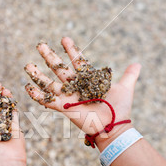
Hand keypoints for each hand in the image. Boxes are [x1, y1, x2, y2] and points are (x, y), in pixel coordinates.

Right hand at [24, 37, 140, 147]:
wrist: (114, 127)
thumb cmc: (119, 109)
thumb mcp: (125, 88)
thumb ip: (129, 76)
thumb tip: (138, 63)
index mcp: (88, 80)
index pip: (78, 61)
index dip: (72, 50)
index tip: (65, 38)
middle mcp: (76, 87)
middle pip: (60, 69)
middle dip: (50, 56)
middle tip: (40, 45)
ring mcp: (68, 97)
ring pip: (50, 83)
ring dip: (38, 75)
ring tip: (27, 64)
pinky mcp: (64, 108)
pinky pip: (48, 101)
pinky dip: (38, 95)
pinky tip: (28, 87)